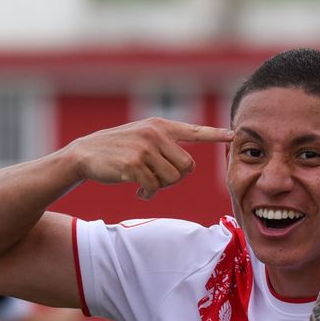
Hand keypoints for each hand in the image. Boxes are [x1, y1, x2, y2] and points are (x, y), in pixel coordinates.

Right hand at [64, 118, 230, 199]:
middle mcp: (155, 134)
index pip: (194, 131)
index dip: (215, 134)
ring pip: (172, 179)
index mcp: (161, 126)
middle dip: (175, 178)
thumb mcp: (142, 137)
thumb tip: (188, 165)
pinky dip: (148, 194)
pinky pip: (154, 187)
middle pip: (187, 166)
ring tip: (145, 184)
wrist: (85, 154)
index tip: (234, 135)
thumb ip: (164, 144)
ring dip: (160, 187)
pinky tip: (138, 192)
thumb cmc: (117, 149)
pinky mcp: (134, 165)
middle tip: (158, 180)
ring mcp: (145, 149)